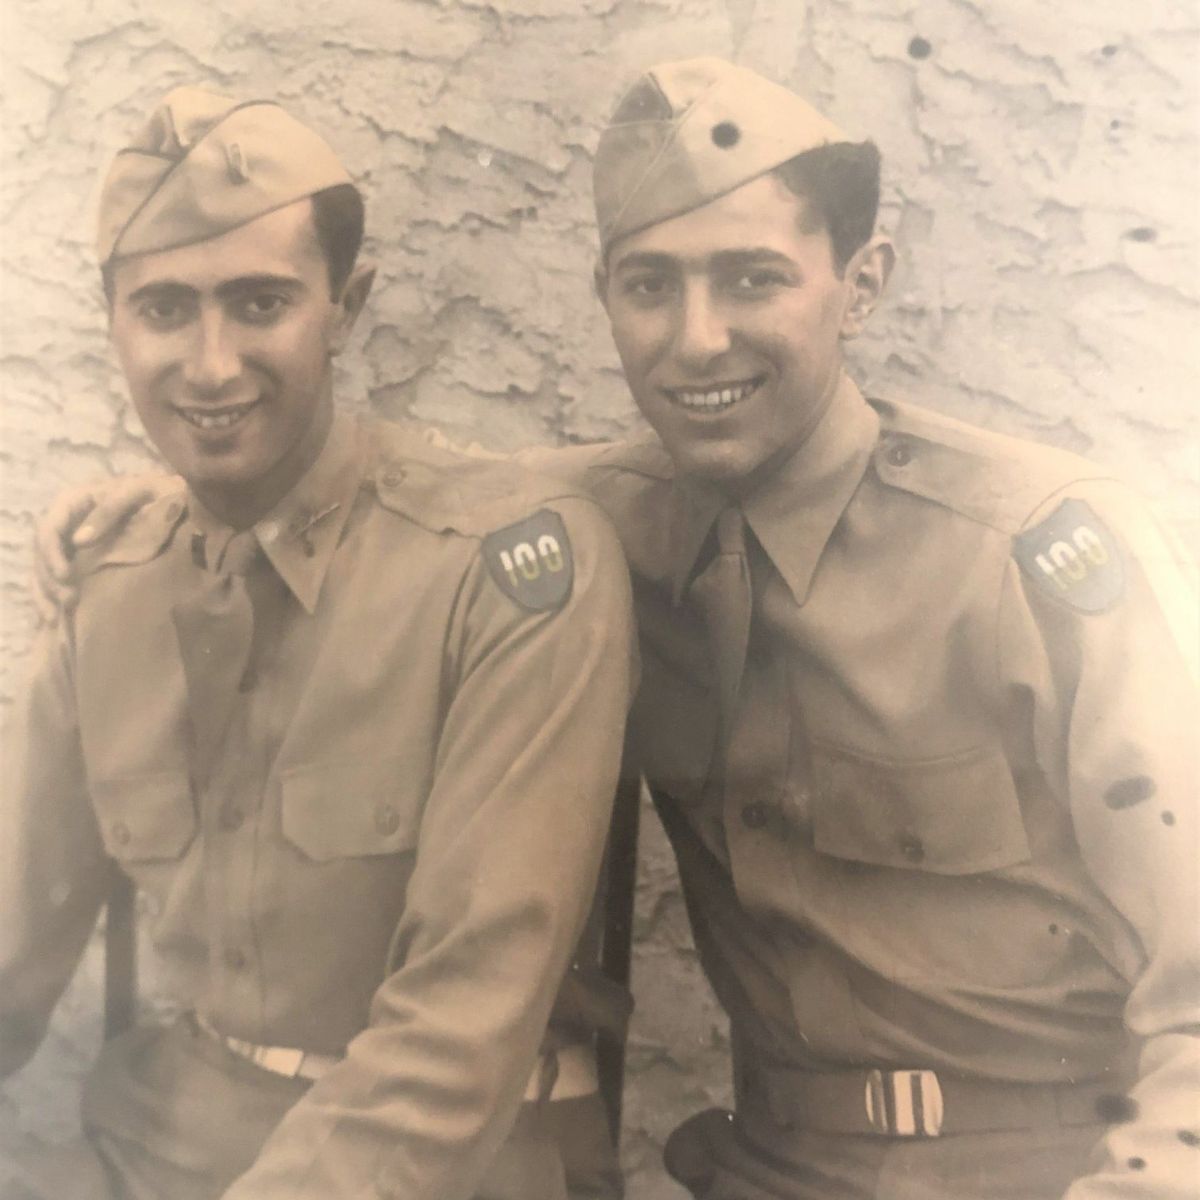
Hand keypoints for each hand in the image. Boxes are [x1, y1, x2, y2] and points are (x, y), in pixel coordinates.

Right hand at [33, 474, 172, 624]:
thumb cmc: (153, 492)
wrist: (170, 500)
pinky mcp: (79, 560)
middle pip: (43, 554)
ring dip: (48, 592)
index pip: (49, 530)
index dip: (51, 554)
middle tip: (67, 600)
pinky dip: (54, 596)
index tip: (65, 576)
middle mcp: (65, 523)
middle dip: (49, 579)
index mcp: (72, 502)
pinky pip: (58, 578)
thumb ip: (109, 511)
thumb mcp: (135, 492)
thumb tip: (79, 541)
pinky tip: (55, 616)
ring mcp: (70, 543)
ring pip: (45, 569)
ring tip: (58, 614)